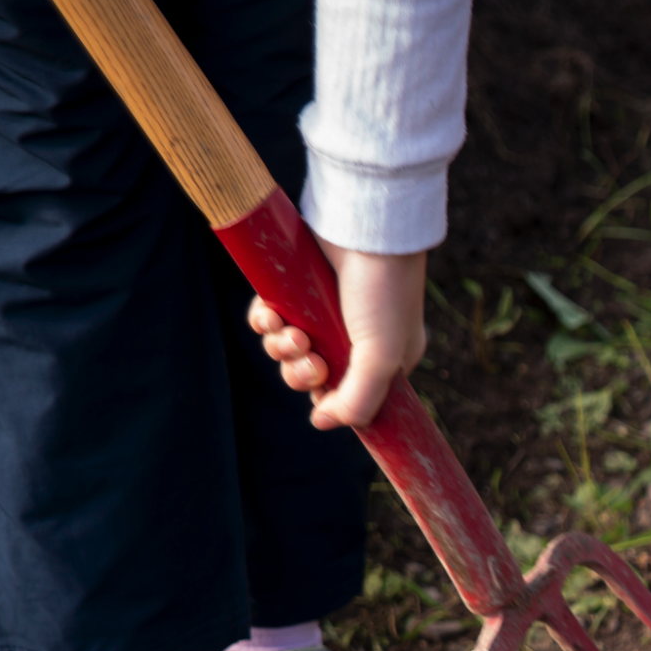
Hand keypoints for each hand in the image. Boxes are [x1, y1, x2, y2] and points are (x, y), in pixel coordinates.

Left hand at [247, 242, 428, 430]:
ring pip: (288, 349)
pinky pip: (271, 318)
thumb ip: (358, 402)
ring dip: (280, 348)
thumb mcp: (380, 358)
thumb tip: (322, 422)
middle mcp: (354, 339)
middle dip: (300, 373)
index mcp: (385, 359)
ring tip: (290, 333)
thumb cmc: (384, 293)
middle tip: (306, 357)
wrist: (366, 228)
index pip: (350, 396)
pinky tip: (271, 314)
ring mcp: (323, 313)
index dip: (329, 398)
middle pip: (312, 376)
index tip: (323, 388)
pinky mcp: (297, 289)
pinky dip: (265, 322)